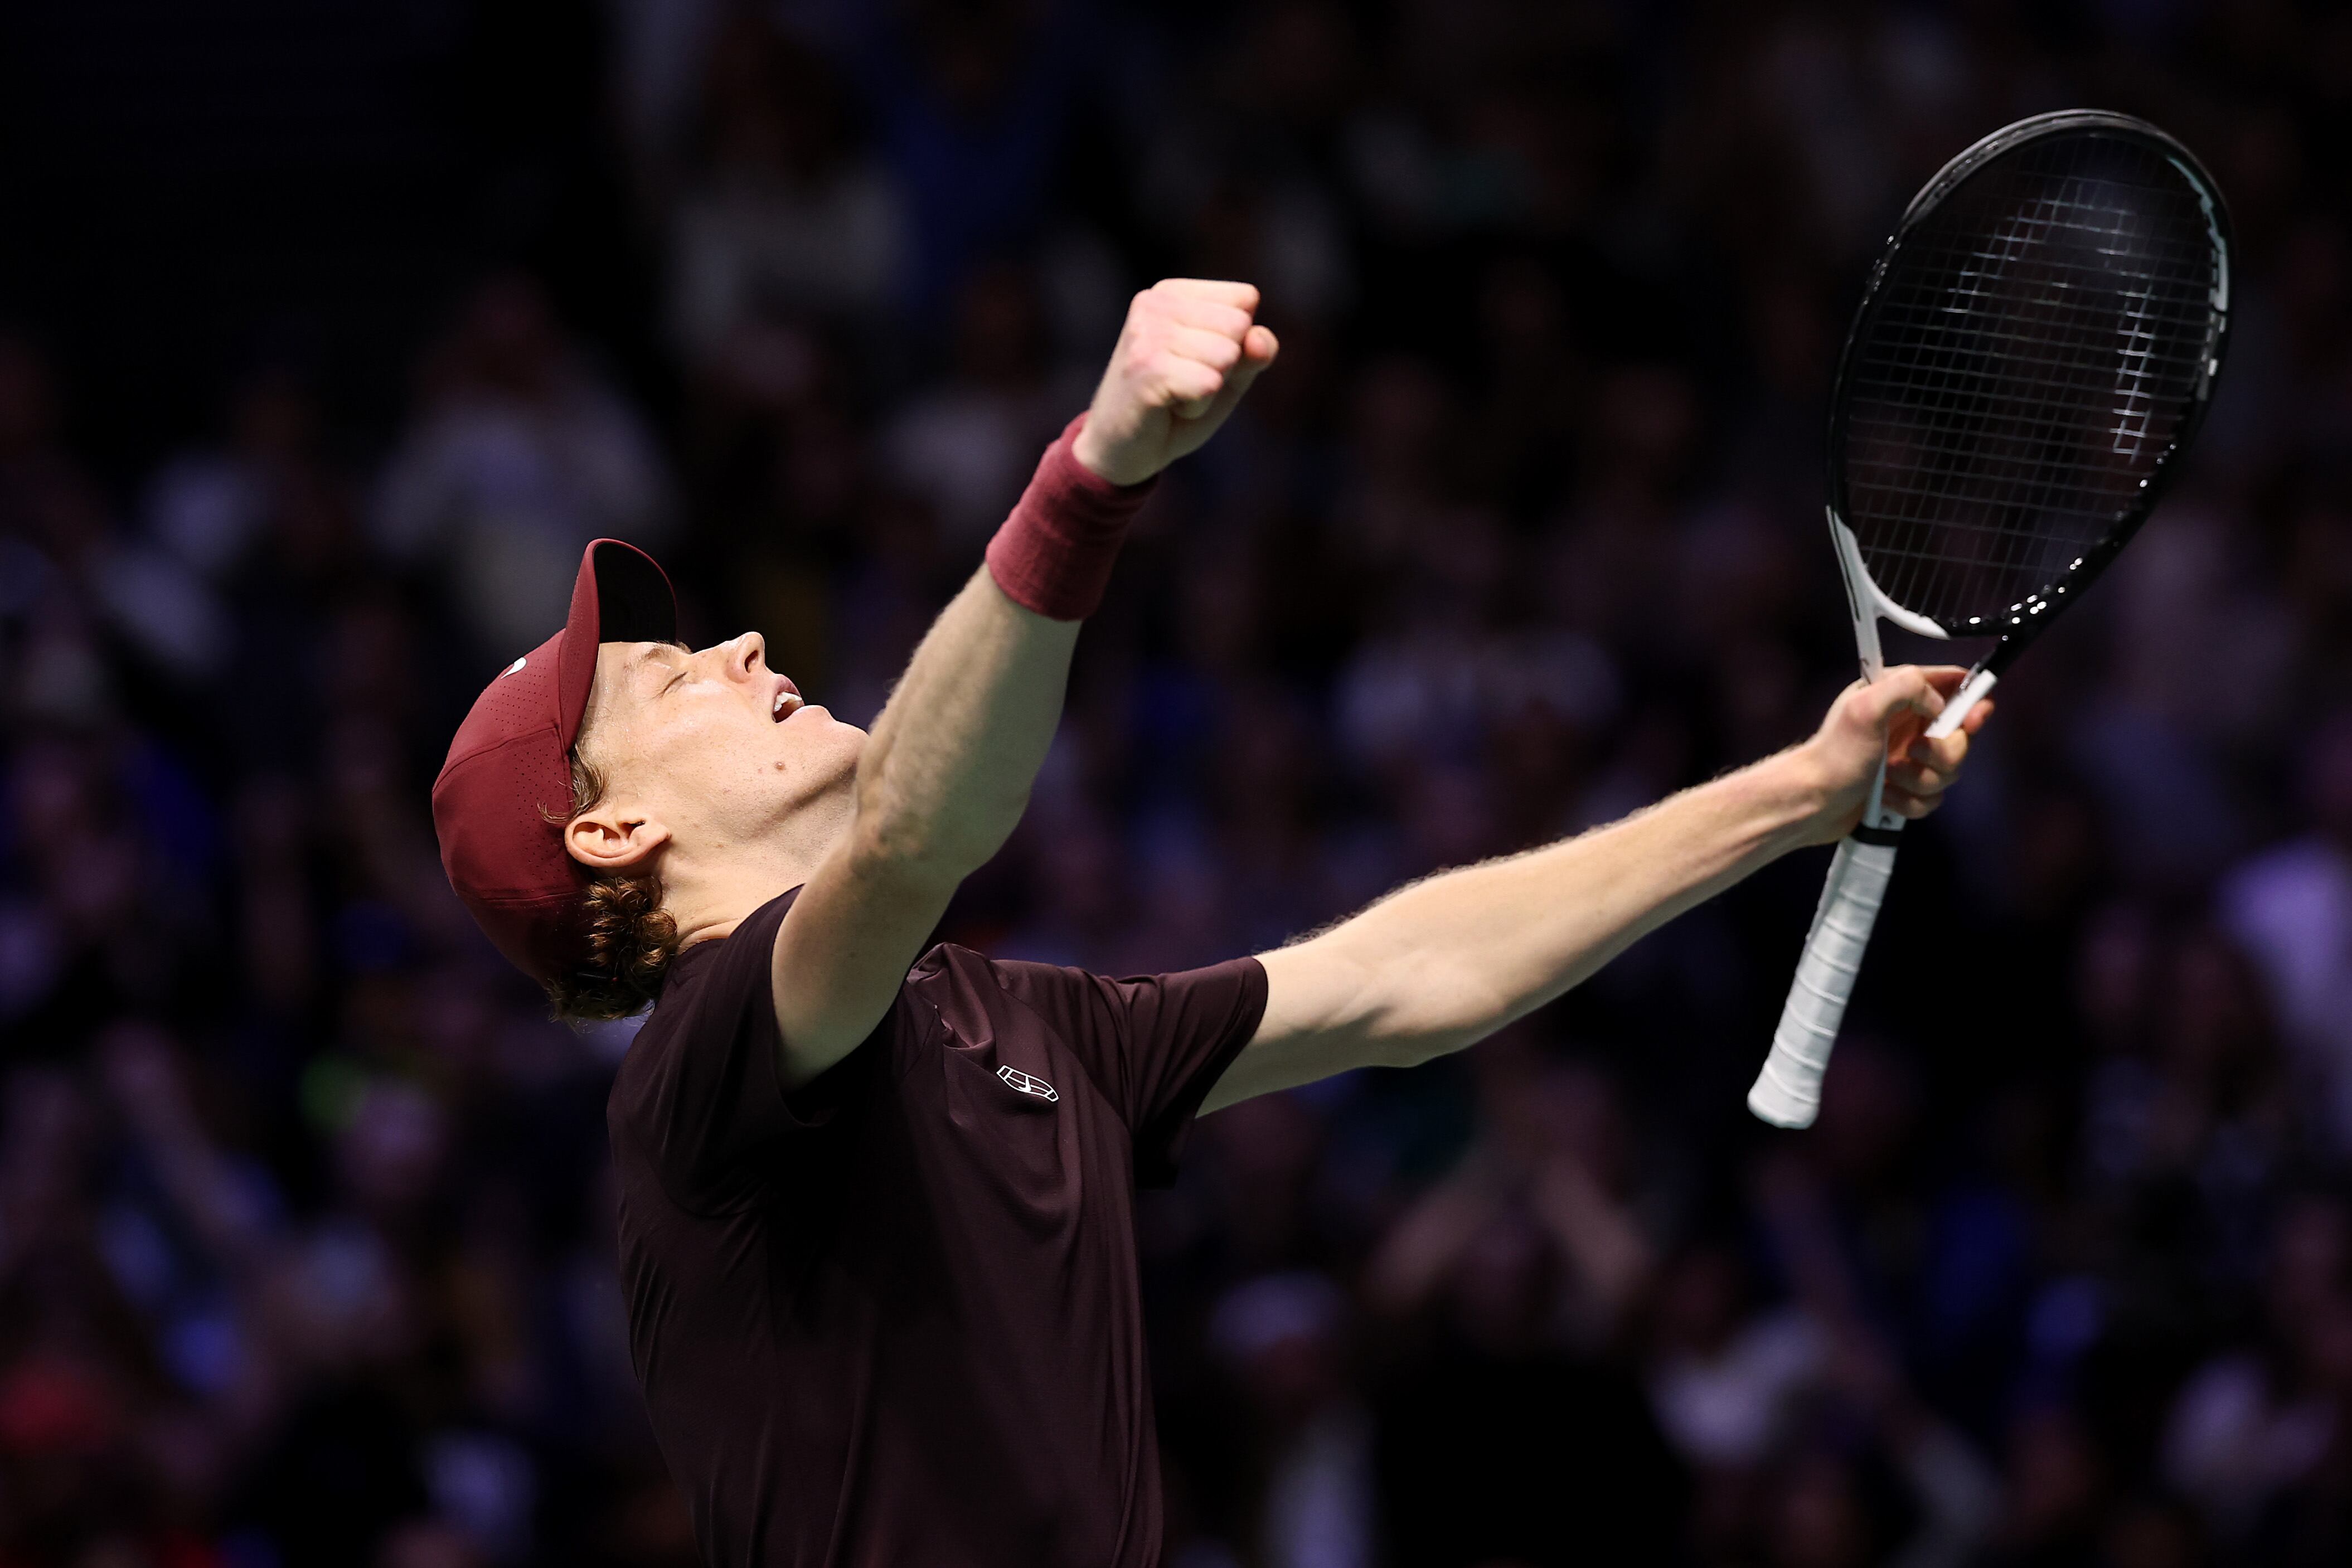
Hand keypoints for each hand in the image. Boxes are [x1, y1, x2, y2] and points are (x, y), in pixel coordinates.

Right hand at [1070, 279, 1279, 485]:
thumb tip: (1260, 338)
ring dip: (1209, 389)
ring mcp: (1147, 333)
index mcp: (1173, 293)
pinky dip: (1197, 406)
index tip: (1196, 362)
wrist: (1120, 449)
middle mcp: (1155, 303)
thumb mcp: (1226, 377)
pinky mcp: (1146, 367)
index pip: (1245, 300)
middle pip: (1238, 325)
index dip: (1236, 342)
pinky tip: (1167, 407)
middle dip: (1223, 366)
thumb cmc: (1175, 408)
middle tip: (1184, 383)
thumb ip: (1253, 353)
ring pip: (1226, 355)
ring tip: (1174, 394)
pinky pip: (1210, 383)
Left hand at [1798, 665, 1990, 843]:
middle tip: (1913, 753)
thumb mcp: (1865, 706)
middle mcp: (1907, 724)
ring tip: (1889, 778)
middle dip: (1943, 752)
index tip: (1973, 719)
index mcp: (1898, 695)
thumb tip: (1939, 703)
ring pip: (1949, 770)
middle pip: (1960, 736)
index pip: (1952, 686)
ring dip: (1921, 779)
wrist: (1813, 802)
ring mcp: (1908, 757)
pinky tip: (1886, 796)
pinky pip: (1933, 797)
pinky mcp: (1907, 787)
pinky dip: (1910, 801)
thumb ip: (1907, 686)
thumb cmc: (1835, 754)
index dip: (1971, 701)